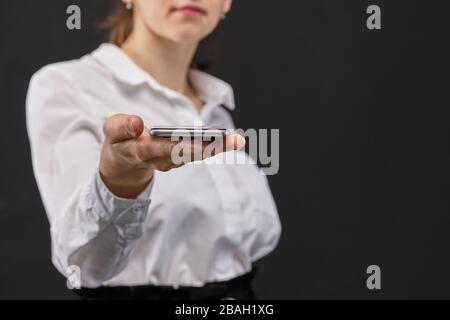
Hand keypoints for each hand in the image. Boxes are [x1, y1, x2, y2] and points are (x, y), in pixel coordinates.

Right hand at [99, 114, 244, 198]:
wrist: (122, 167)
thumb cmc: (118, 143)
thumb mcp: (111, 133)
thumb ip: (121, 127)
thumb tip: (137, 124)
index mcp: (142, 151)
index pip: (163, 149)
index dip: (182, 146)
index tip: (201, 143)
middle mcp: (160, 159)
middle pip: (187, 154)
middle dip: (210, 147)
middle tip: (235, 140)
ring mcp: (171, 161)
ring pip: (195, 155)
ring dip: (217, 148)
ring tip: (237, 139)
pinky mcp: (179, 158)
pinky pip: (198, 152)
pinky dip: (214, 146)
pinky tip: (231, 140)